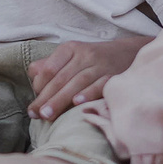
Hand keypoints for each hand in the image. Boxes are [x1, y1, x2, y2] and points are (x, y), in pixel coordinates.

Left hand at [28, 38, 145, 119]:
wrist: (129, 53)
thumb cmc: (93, 60)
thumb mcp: (72, 56)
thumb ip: (51, 65)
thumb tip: (32, 75)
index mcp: (70, 49)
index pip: (50, 68)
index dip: (39, 87)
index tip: (33, 106)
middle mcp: (85, 55)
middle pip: (62, 77)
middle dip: (47, 98)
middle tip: (36, 115)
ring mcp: (101, 65)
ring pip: (78, 82)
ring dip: (62, 99)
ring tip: (48, 115)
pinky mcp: (115, 75)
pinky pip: (101, 84)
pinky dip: (89, 93)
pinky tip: (78, 104)